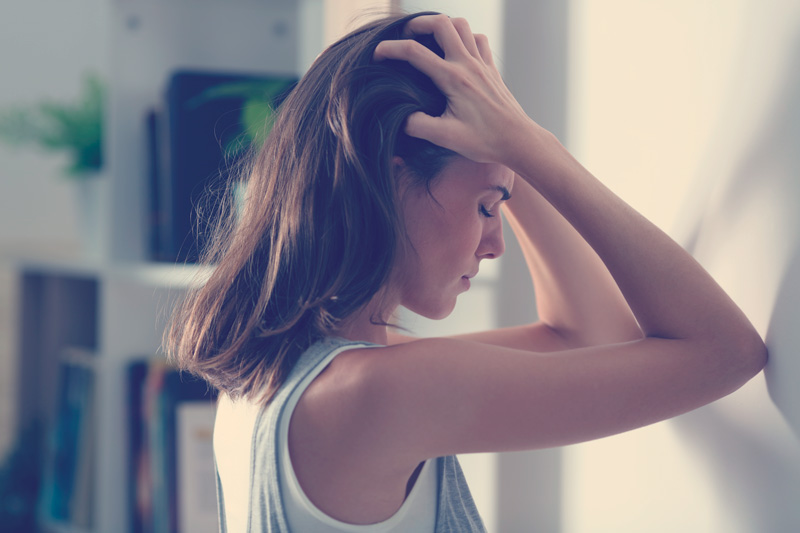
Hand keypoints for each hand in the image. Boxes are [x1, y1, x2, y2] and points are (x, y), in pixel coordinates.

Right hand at [373, 14, 537, 164]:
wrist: (517, 140)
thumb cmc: (484, 140)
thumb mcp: (445, 138)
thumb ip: (418, 126)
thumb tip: (400, 117)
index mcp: (453, 79)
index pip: (415, 53)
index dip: (391, 49)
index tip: (377, 54)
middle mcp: (468, 65)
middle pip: (442, 24)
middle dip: (419, 24)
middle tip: (405, 36)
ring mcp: (482, 64)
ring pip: (462, 26)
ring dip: (442, 26)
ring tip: (428, 38)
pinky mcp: (491, 69)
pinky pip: (478, 40)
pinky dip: (464, 37)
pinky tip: (456, 51)